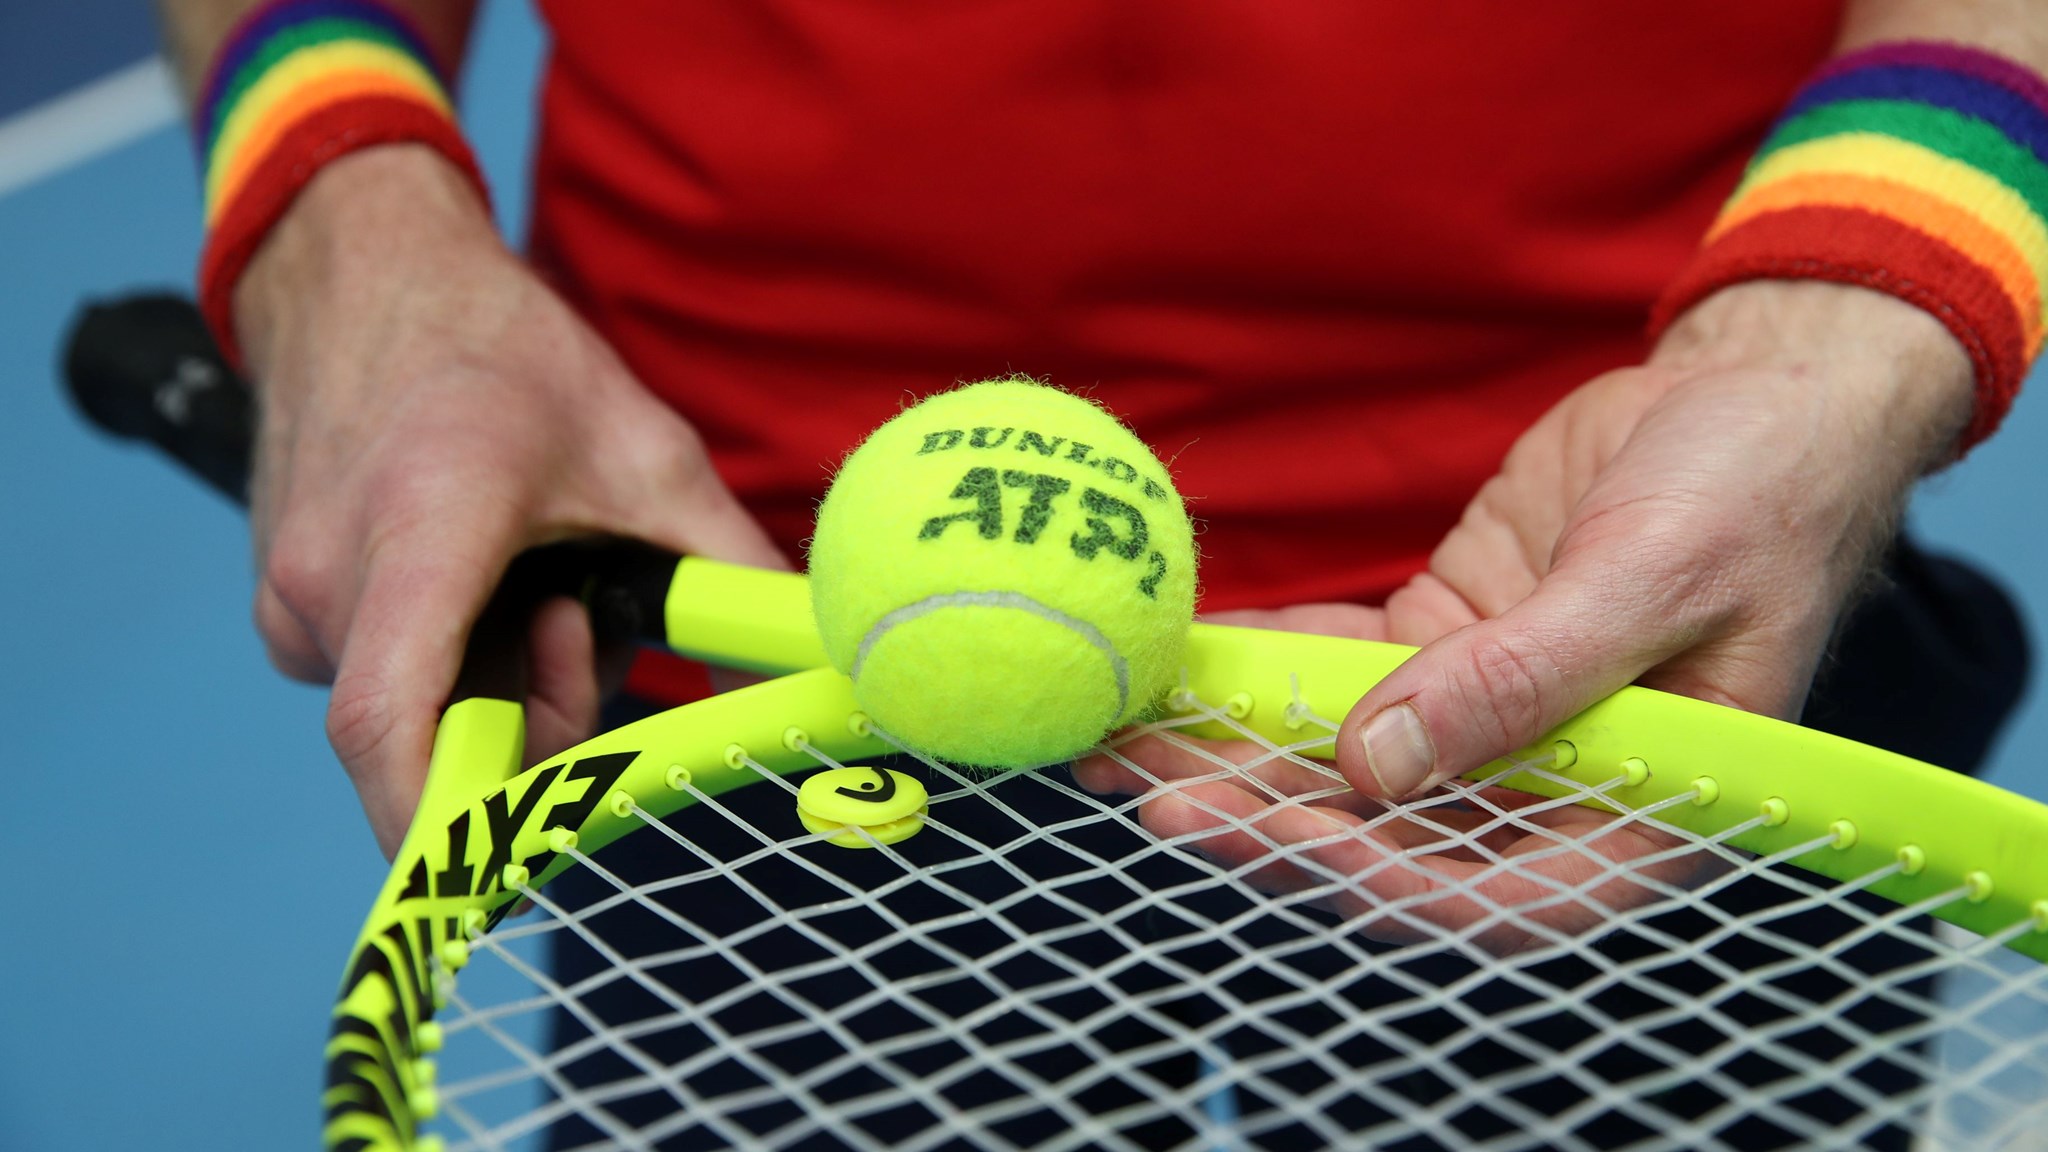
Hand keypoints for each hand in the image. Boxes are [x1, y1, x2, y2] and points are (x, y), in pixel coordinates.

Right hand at [238, 147, 785, 855]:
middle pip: (438, 737)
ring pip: (410, 711)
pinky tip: (477, 576)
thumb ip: (724, 558)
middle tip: (580, 625)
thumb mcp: (639, 445)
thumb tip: (811, 642)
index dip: (441, 823)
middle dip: (531, 718)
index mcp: (422, 534)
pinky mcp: (280, 603)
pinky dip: (444, 659)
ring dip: (490, 680)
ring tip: (531, 576)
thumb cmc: (498, 350)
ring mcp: (289, 595)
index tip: (503, 863)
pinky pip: (375, 679)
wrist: (366, 270)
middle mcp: (334, 580)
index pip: (391, 723)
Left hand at [1080, 280, 1972, 947]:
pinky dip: (1258, 667)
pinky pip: (1334, 669)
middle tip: (1151, 794)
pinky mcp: (1441, 646)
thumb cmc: (1756, 490)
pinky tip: (1177, 663)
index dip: (1377, 880)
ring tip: (1119, 741)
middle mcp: (1548, 788)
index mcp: (1636, 814)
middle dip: (1265, 819)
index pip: (1491, 891)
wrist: (1759, 396)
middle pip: (1389, 834)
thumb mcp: (1654, 577)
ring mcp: (1484, 718)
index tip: (1274, 838)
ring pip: (1340, 758)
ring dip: (1232, 753)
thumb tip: (1378, 767)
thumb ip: (1524, 679)